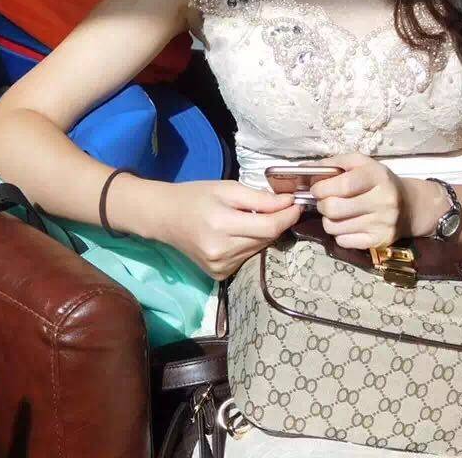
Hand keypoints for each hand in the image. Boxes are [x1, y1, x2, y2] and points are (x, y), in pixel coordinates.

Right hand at [152, 180, 299, 279]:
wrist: (165, 218)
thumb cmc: (196, 197)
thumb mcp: (227, 188)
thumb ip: (260, 198)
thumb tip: (289, 203)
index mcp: (222, 225)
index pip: (269, 227)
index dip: (287, 216)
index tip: (297, 204)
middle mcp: (222, 251)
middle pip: (266, 239)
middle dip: (277, 222)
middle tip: (280, 207)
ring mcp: (220, 266)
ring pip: (259, 249)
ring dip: (264, 234)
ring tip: (252, 218)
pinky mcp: (219, 274)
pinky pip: (247, 257)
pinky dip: (250, 244)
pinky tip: (239, 233)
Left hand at [310, 153, 440, 249]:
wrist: (409, 206)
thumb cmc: (379, 182)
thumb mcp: (361, 164)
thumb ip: (334, 163)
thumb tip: (305, 170)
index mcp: (378, 177)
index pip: (343, 185)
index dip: (322, 188)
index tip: (316, 189)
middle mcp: (383, 200)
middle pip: (335, 208)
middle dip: (322, 205)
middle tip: (324, 202)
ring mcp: (382, 223)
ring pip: (335, 227)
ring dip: (328, 220)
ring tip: (335, 213)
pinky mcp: (379, 241)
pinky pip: (343, 241)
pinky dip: (338, 233)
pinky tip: (346, 224)